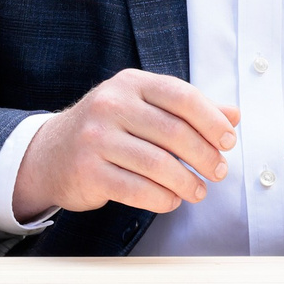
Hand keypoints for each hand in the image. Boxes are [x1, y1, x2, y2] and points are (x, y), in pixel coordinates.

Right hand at [13, 69, 238, 221]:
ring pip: (158, 165)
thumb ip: (186, 109)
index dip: (211, 120)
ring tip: (198, 191)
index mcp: (129, 83)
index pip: (181, 96)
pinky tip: (170, 200)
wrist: (49, 154)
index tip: (228, 141)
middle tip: (218, 172)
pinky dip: (162, 199)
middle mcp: (109, 105)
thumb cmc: (106, 129)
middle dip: (205, 157)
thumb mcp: (142, 107)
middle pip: (174, 132)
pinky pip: (137, 190)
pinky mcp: (88, 171)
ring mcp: (95, 138)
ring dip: (187, 183)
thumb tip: (233, 115)